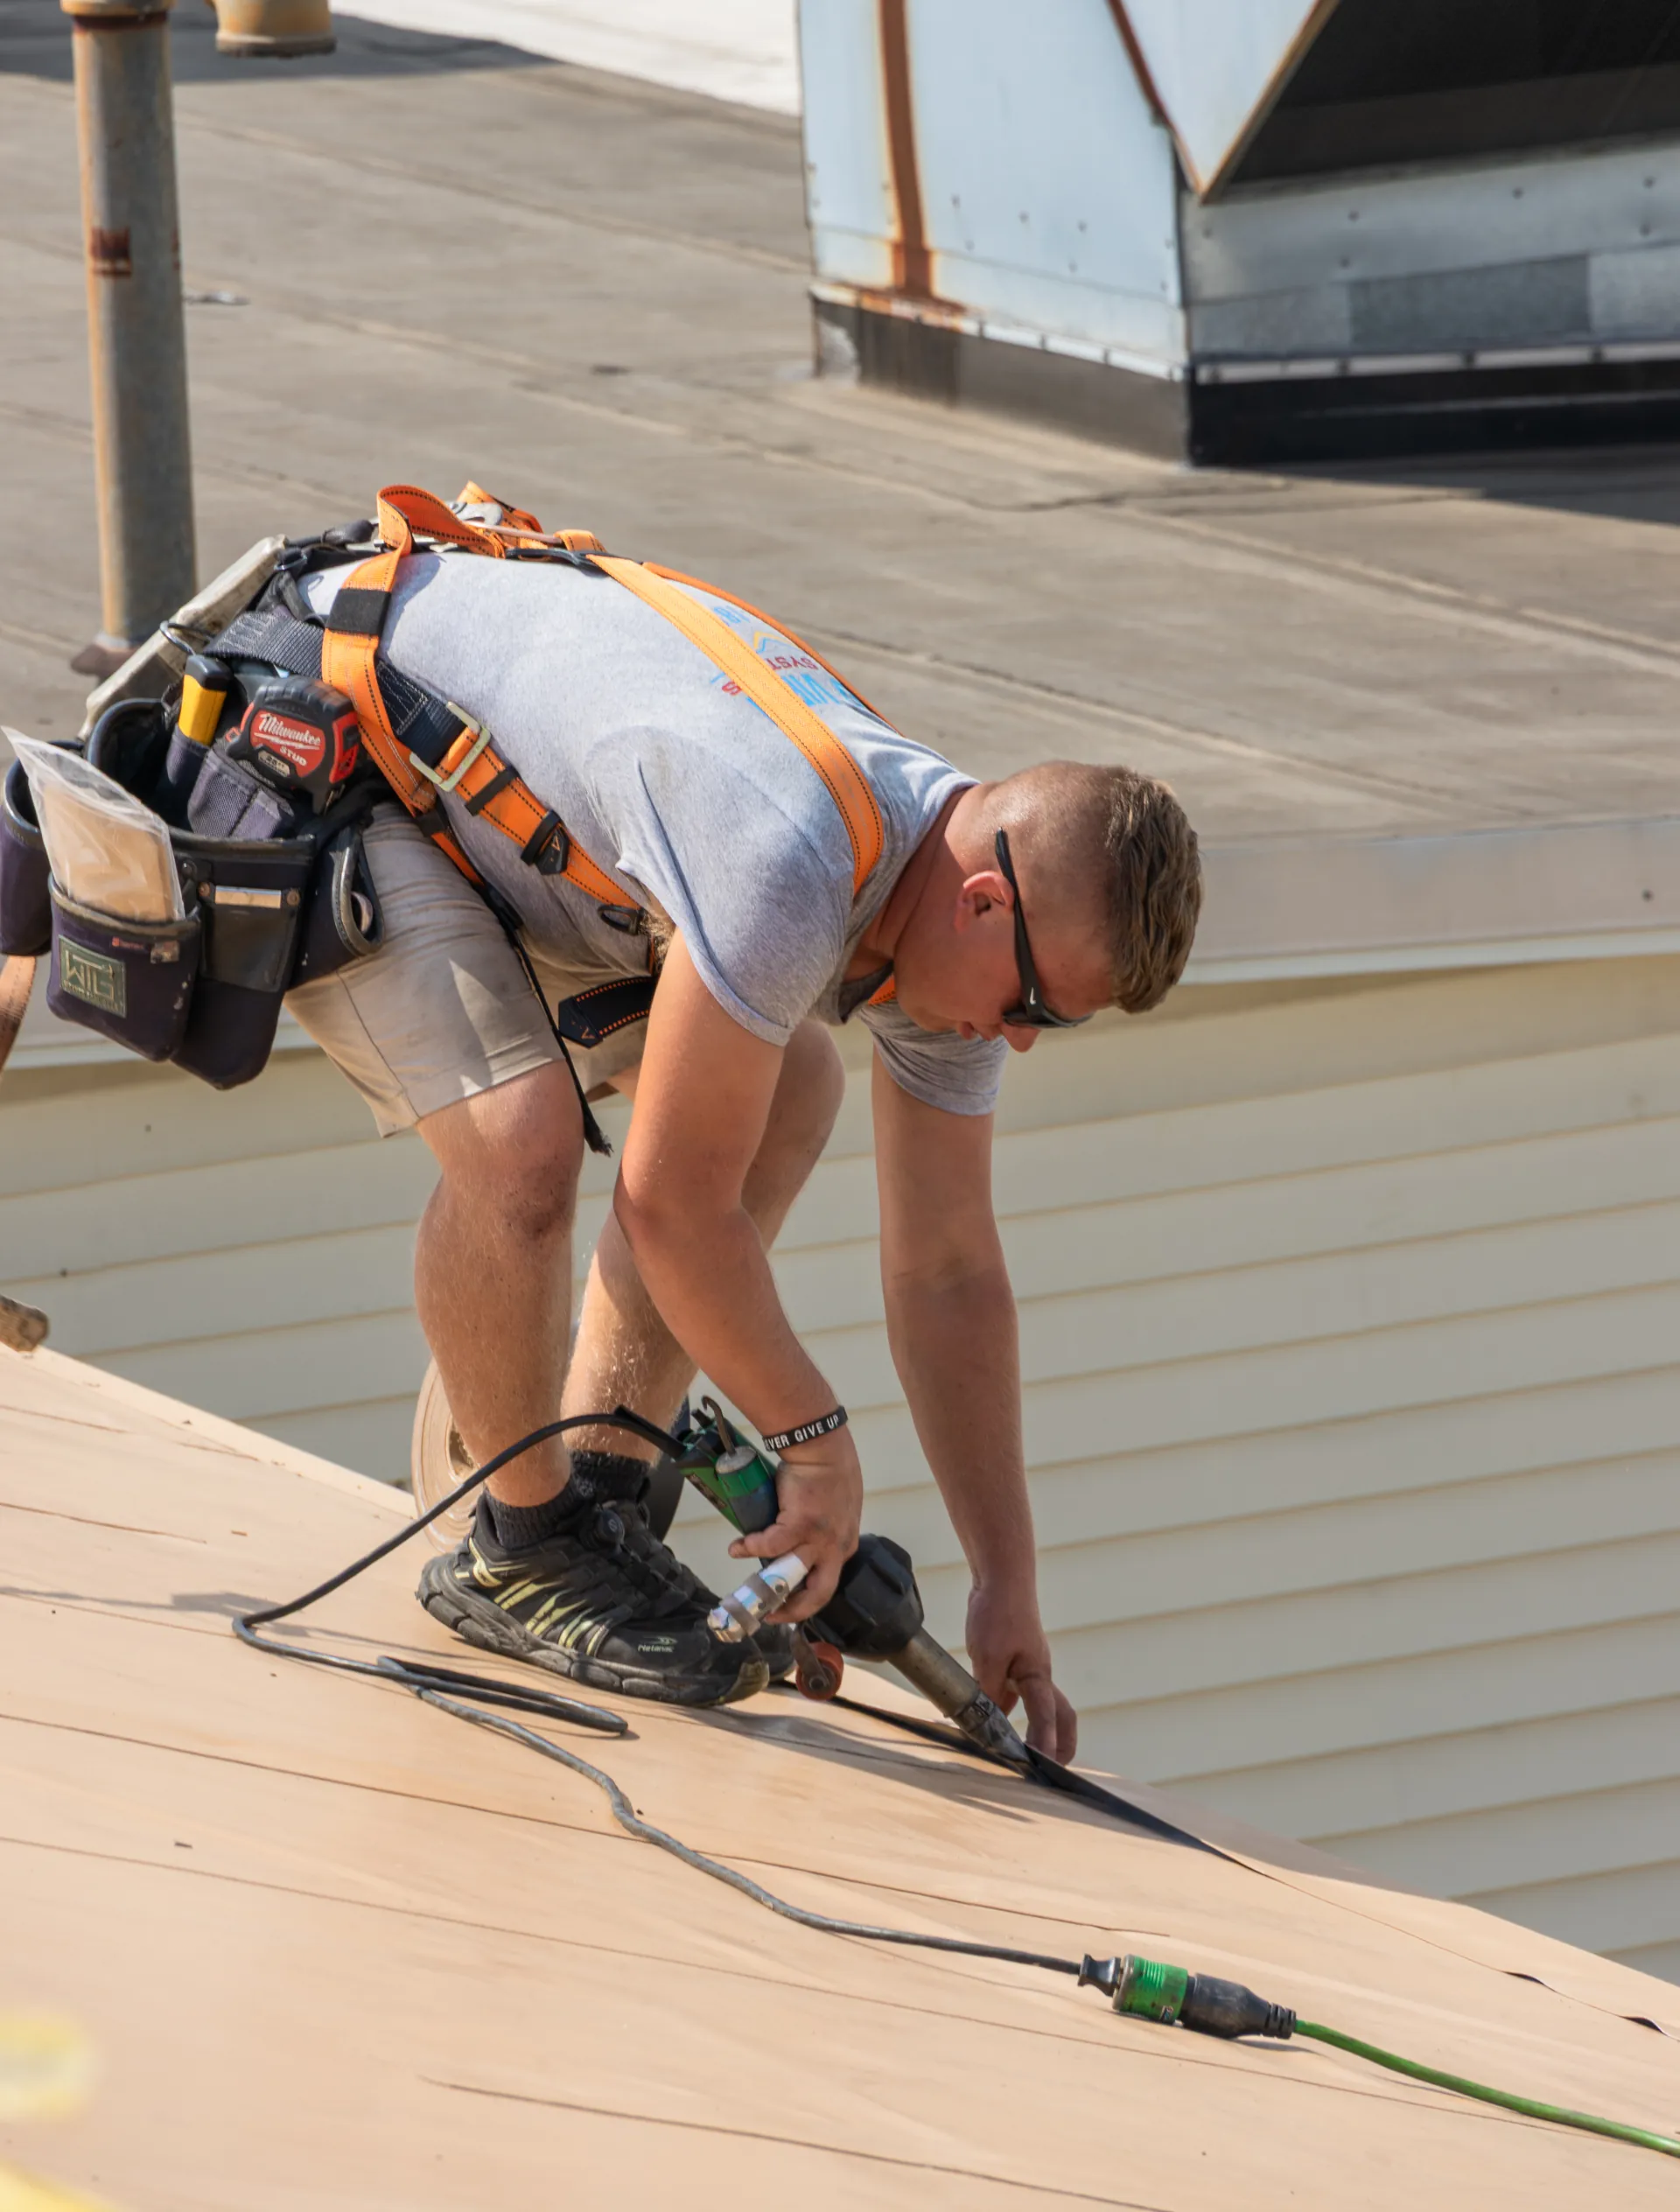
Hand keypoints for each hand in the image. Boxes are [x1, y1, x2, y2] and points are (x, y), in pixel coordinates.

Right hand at [729, 1428, 862, 1618]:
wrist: (823, 1448)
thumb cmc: (827, 1472)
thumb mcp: (833, 1511)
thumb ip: (820, 1530)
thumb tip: (790, 1542)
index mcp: (843, 1546)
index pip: (827, 1583)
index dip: (805, 1599)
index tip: (785, 1604)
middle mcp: (836, 1548)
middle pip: (818, 1594)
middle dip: (793, 1610)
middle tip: (770, 1614)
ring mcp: (820, 1539)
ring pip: (791, 1575)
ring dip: (766, 1583)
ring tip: (747, 1584)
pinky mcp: (801, 1525)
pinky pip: (771, 1545)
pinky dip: (751, 1548)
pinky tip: (738, 1547)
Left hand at [965, 1581, 1076, 1762]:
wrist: (1001, 1578)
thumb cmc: (997, 1613)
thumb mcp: (986, 1656)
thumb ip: (988, 1690)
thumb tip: (985, 1719)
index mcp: (1038, 1675)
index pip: (1047, 1718)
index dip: (1046, 1745)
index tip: (1042, 1768)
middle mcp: (1039, 1675)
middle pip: (1062, 1716)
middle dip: (1061, 1744)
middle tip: (1049, 1769)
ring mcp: (1028, 1668)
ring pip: (1038, 1706)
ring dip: (1031, 1729)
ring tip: (1012, 1752)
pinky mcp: (1013, 1660)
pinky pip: (1013, 1692)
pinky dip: (1003, 1709)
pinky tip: (983, 1715)